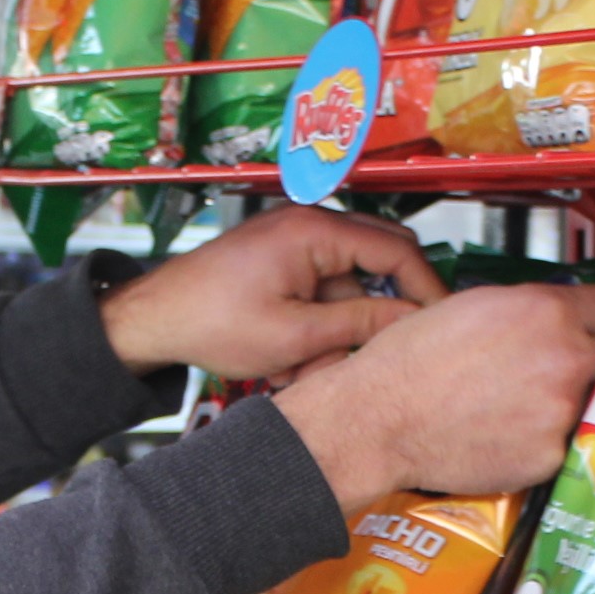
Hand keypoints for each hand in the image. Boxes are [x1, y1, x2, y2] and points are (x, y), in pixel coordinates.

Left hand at [98, 203, 445, 383]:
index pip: (398, 250)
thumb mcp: (296, 335)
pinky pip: (319, 292)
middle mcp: (308, 223)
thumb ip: (360, 323)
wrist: (154, 319)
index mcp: (315, 230)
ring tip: (300, 370)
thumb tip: (412, 320)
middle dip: (375, 314)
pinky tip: (287, 361)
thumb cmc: (210, 320)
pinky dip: (314, 329)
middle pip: (377, 262)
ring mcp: (294, 240)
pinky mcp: (282, 260)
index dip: (426, 289)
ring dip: (335, 333)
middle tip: (377, 353)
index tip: (440, 322)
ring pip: (346, 287)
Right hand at [273, 282, 594, 513]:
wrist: (379, 420)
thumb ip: (532, 309)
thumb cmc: (411, 362)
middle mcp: (566, 359)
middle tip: (575, 368)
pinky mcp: (550, 456)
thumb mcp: (475, 306)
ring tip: (524, 405)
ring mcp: (562, 412)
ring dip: (574, 403)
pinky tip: (509, 433)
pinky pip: (567, 443)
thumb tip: (561, 315)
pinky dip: (546, 441)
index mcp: (549, 312)